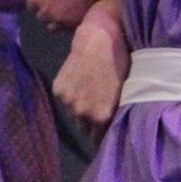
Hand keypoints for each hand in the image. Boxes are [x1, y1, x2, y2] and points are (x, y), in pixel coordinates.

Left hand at [29, 0, 111, 30]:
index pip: (32, 4)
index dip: (42, 4)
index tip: (51, 2)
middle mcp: (42, 6)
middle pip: (41, 17)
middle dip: (50, 13)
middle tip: (64, 9)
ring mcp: (56, 17)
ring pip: (52, 27)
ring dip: (60, 22)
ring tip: (73, 15)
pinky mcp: (71, 25)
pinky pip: (67, 29)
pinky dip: (72, 25)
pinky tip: (82, 17)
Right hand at [53, 0, 128, 138]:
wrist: (99, 42)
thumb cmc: (118, 66)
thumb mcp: (121, 95)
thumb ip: (113, 115)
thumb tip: (111, 129)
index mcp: (100, 118)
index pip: (97, 139)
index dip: (101, 135)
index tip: (103, 131)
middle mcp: (82, 113)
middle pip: (83, 129)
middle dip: (89, 123)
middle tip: (96, 109)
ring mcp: (68, 102)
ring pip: (73, 114)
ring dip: (79, 108)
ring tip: (88, 92)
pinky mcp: (58, 90)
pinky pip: (64, 100)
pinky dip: (70, 95)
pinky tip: (79, 81)